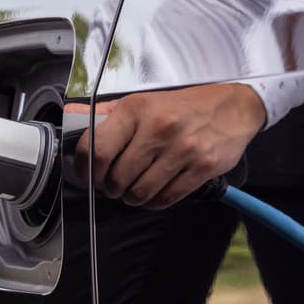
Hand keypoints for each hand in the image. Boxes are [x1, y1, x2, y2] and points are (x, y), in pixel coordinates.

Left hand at [65, 83, 264, 209]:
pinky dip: (154, 202)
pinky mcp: (202, 167)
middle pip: (117, 177)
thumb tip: (70, 115)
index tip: (86, 175)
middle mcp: (158, 129)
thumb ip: (104, 114)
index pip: (96, 149)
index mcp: (135, 110)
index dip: (85, 169)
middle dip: (110, 187)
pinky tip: (154, 192)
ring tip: (133, 189)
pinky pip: (167, 198)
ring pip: (140, 192)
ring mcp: (182, 149)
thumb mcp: (140, 101)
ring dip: (131, 197)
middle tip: (113, 184)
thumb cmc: (181, 106)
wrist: (233, 107)